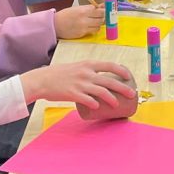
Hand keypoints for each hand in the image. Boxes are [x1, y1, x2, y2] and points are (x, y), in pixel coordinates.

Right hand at [22, 60, 139, 114]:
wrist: (42, 80)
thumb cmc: (59, 74)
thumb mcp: (76, 67)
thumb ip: (88, 71)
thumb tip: (100, 79)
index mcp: (88, 64)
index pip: (110, 65)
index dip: (122, 71)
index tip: (129, 77)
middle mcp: (86, 73)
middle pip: (110, 81)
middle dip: (123, 88)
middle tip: (131, 94)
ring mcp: (80, 84)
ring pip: (102, 92)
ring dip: (112, 99)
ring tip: (117, 104)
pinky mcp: (73, 94)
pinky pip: (88, 100)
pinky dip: (95, 104)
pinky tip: (98, 108)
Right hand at [54, 2, 104, 38]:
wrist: (55, 25)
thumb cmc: (66, 15)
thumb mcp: (77, 8)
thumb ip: (89, 8)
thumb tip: (101, 7)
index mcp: (83, 10)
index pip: (100, 10)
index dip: (103, 9)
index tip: (104, 9)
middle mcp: (85, 19)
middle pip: (101, 17)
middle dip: (102, 16)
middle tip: (101, 15)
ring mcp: (84, 27)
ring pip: (99, 25)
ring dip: (99, 23)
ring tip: (95, 21)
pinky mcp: (82, 34)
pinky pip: (93, 31)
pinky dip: (94, 28)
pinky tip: (91, 26)